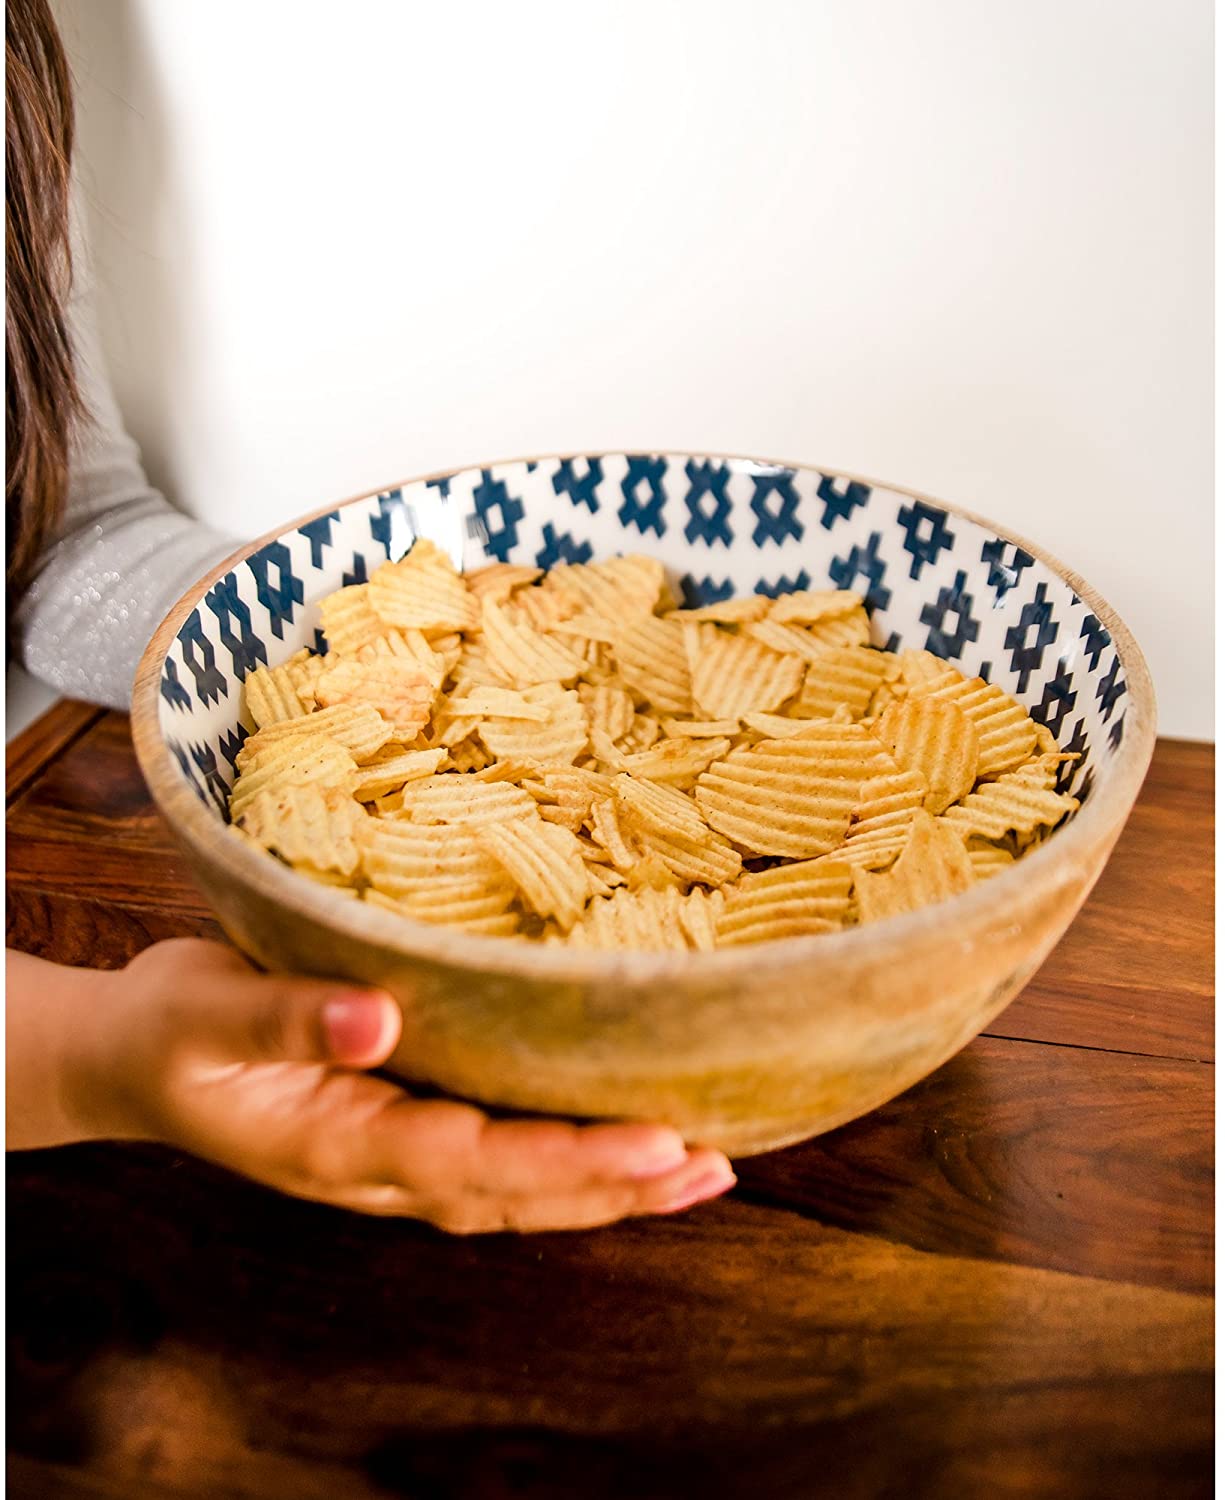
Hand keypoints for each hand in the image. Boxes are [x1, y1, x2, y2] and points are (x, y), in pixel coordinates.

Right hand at [57, 939, 735, 1231]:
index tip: (655, 1143)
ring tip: (700, 1170)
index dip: (567, 1159)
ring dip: (607, 1187)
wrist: (131, 1059)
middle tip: (711, 1165)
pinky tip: (623, 1147)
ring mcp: (391, 1160)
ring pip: (516, 1192)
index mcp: (336, 1143)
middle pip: (515, 1195)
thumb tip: (380, 1017)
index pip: (472, 1164)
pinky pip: (497, 1163)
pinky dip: (567, 1163)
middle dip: (614, 1185)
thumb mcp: (200, 1015)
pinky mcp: (400, 1130)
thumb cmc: (165, 1033)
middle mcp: (378, 1168)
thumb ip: (284, 1017)